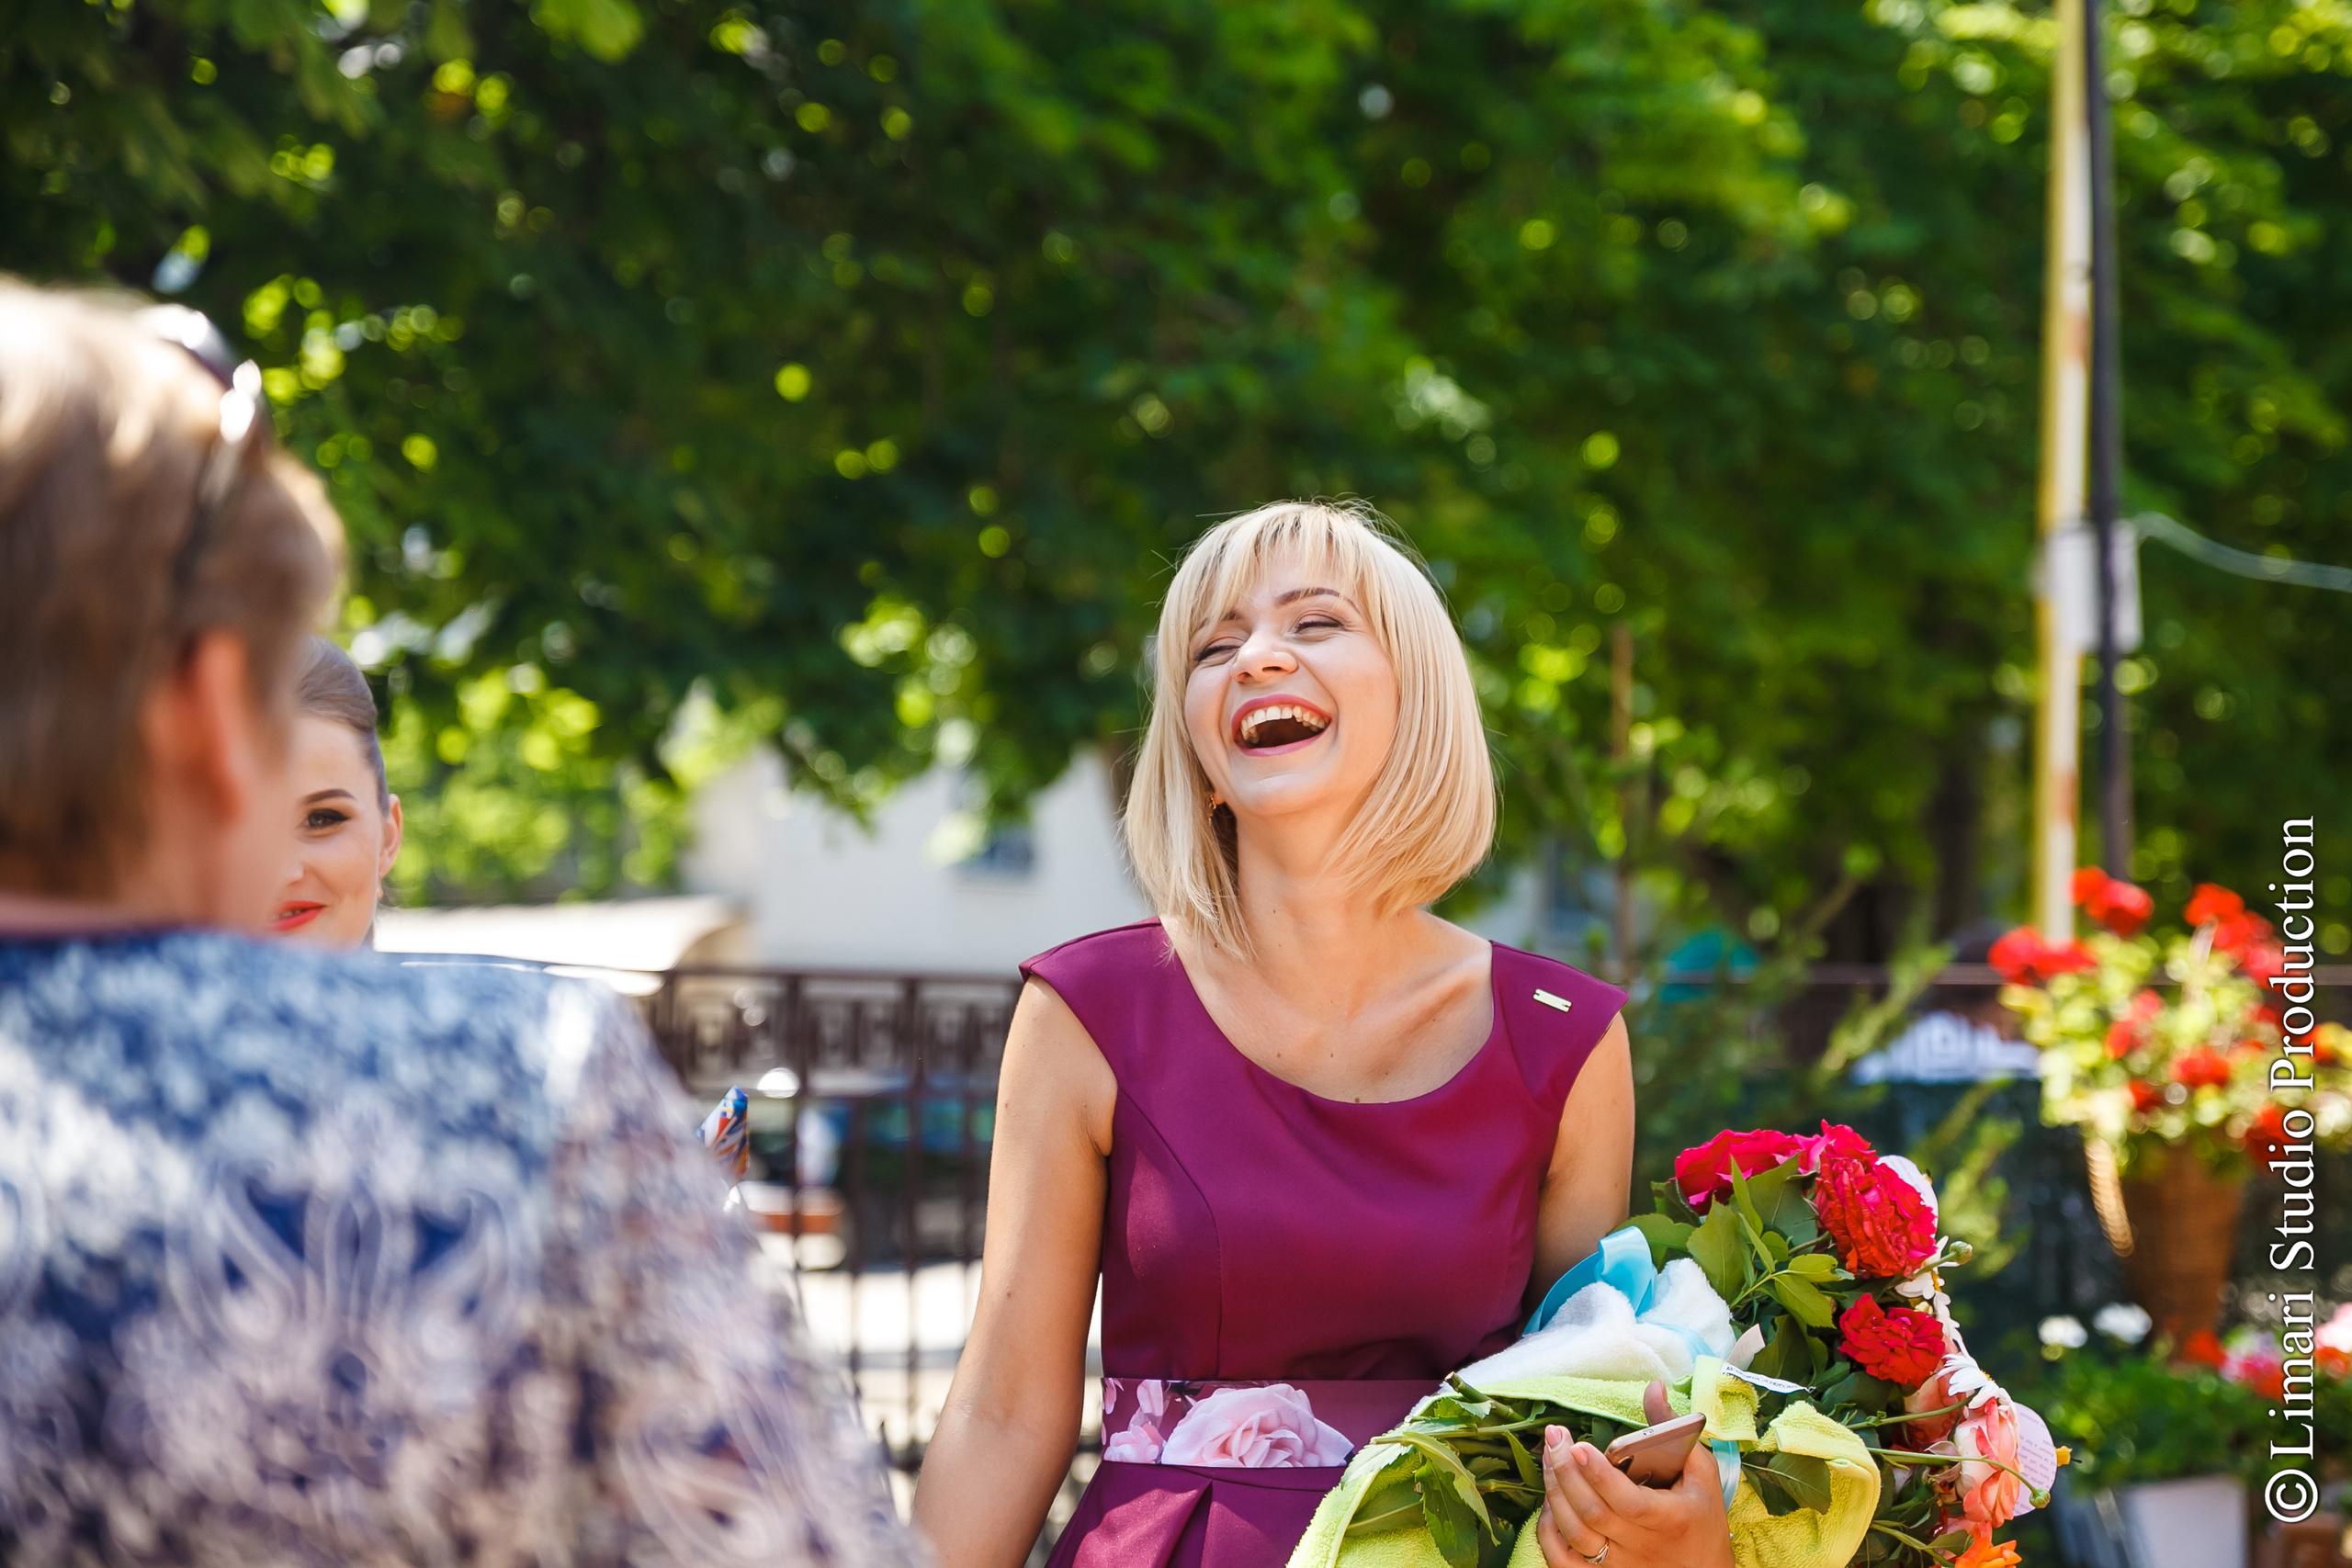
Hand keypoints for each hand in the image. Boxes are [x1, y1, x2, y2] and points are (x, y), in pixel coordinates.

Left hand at [1533, 1424, 1734, 1567]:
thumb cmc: (1702, 1518)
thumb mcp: (1702, 1473)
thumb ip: (1674, 1430)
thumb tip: (1654, 1388)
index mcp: (1669, 1519)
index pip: (1627, 1500)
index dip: (1598, 1474)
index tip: (1578, 1444)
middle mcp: (1641, 1547)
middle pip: (1592, 1513)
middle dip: (1565, 1472)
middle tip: (1553, 1437)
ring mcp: (1619, 1566)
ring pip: (1574, 1535)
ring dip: (1554, 1495)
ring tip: (1549, 1459)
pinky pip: (1563, 1562)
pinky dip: (1548, 1533)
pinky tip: (1549, 1504)